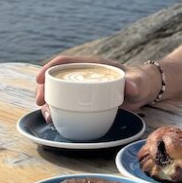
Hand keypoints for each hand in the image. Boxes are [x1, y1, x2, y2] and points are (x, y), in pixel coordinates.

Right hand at [35, 55, 160, 119]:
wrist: (143, 91)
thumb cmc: (140, 82)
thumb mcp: (139, 82)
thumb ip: (136, 82)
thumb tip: (131, 86)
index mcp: (92, 64)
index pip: (65, 61)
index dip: (49, 67)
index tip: (38, 78)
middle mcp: (83, 74)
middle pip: (56, 77)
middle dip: (43, 88)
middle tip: (39, 103)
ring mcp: (82, 88)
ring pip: (57, 92)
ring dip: (47, 103)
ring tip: (48, 117)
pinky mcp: (83, 100)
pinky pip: (65, 103)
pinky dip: (57, 111)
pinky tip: (54, 121)